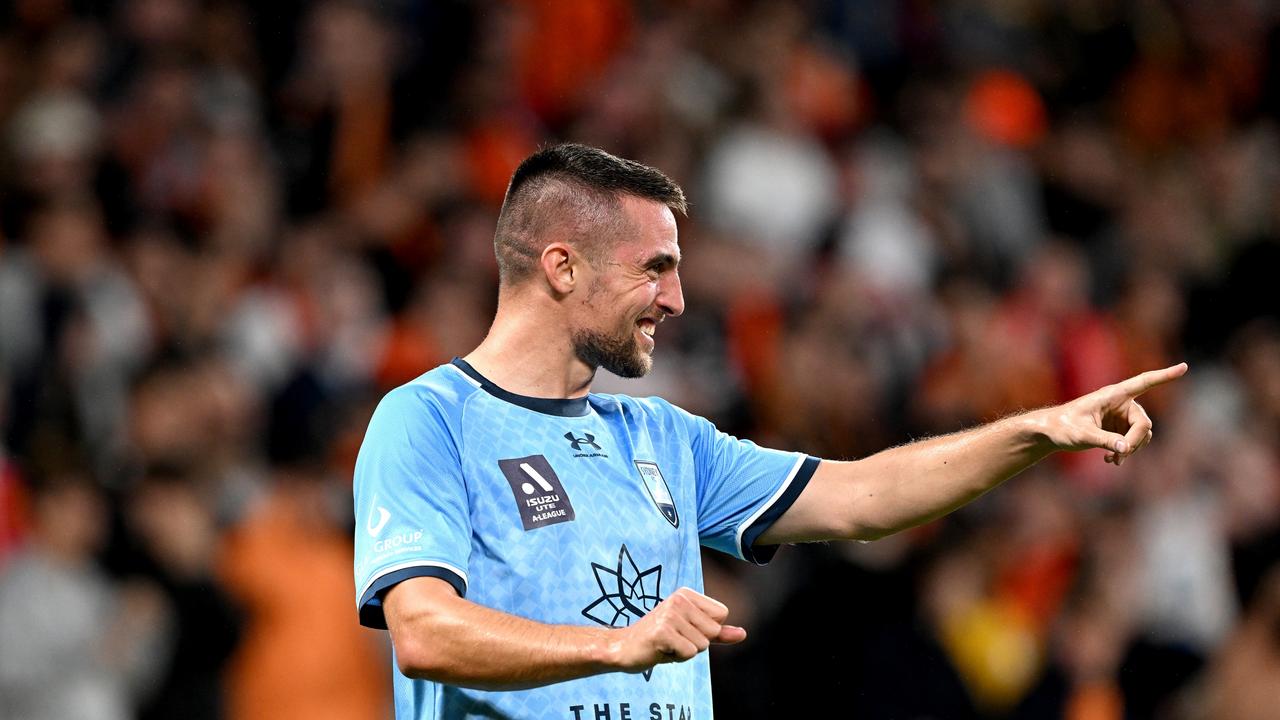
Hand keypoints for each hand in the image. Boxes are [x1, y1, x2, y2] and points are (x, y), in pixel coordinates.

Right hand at [607, 587, 746, 671]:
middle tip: (674, 639)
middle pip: (713, 632)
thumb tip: (743, 634)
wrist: (624, 648)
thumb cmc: (659, 641)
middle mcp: (678, 599)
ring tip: (666, 644)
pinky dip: (677, 658)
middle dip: (697, 643)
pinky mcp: (662, 632)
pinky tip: (660, 650)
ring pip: (702, 645)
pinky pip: (689, 653)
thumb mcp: (691, 633)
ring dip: (685, 651)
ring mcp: (669, 614)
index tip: (684, 629)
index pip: (721, 615)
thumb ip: (718, 633)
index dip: (707, 630)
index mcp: (686, 593)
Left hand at [1040, 362, 1187, 465]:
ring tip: (1113, 460)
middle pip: (1143, 423)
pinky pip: (1133, 441)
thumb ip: (1105, 441)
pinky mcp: (1117, 428)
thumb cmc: (1062, 427)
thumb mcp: (1083, 435)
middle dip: (1135, 441)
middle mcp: (1120, 403)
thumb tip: (1126, 448)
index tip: (1184, 367)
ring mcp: (1120, 416)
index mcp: (1112, 395)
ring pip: (1141, 435)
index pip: (1144, 382)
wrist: (1050, 433)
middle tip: (1121, 456)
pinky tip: (1111, 460)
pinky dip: (1126, 451)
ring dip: (1131, 449)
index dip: (1164, 376)